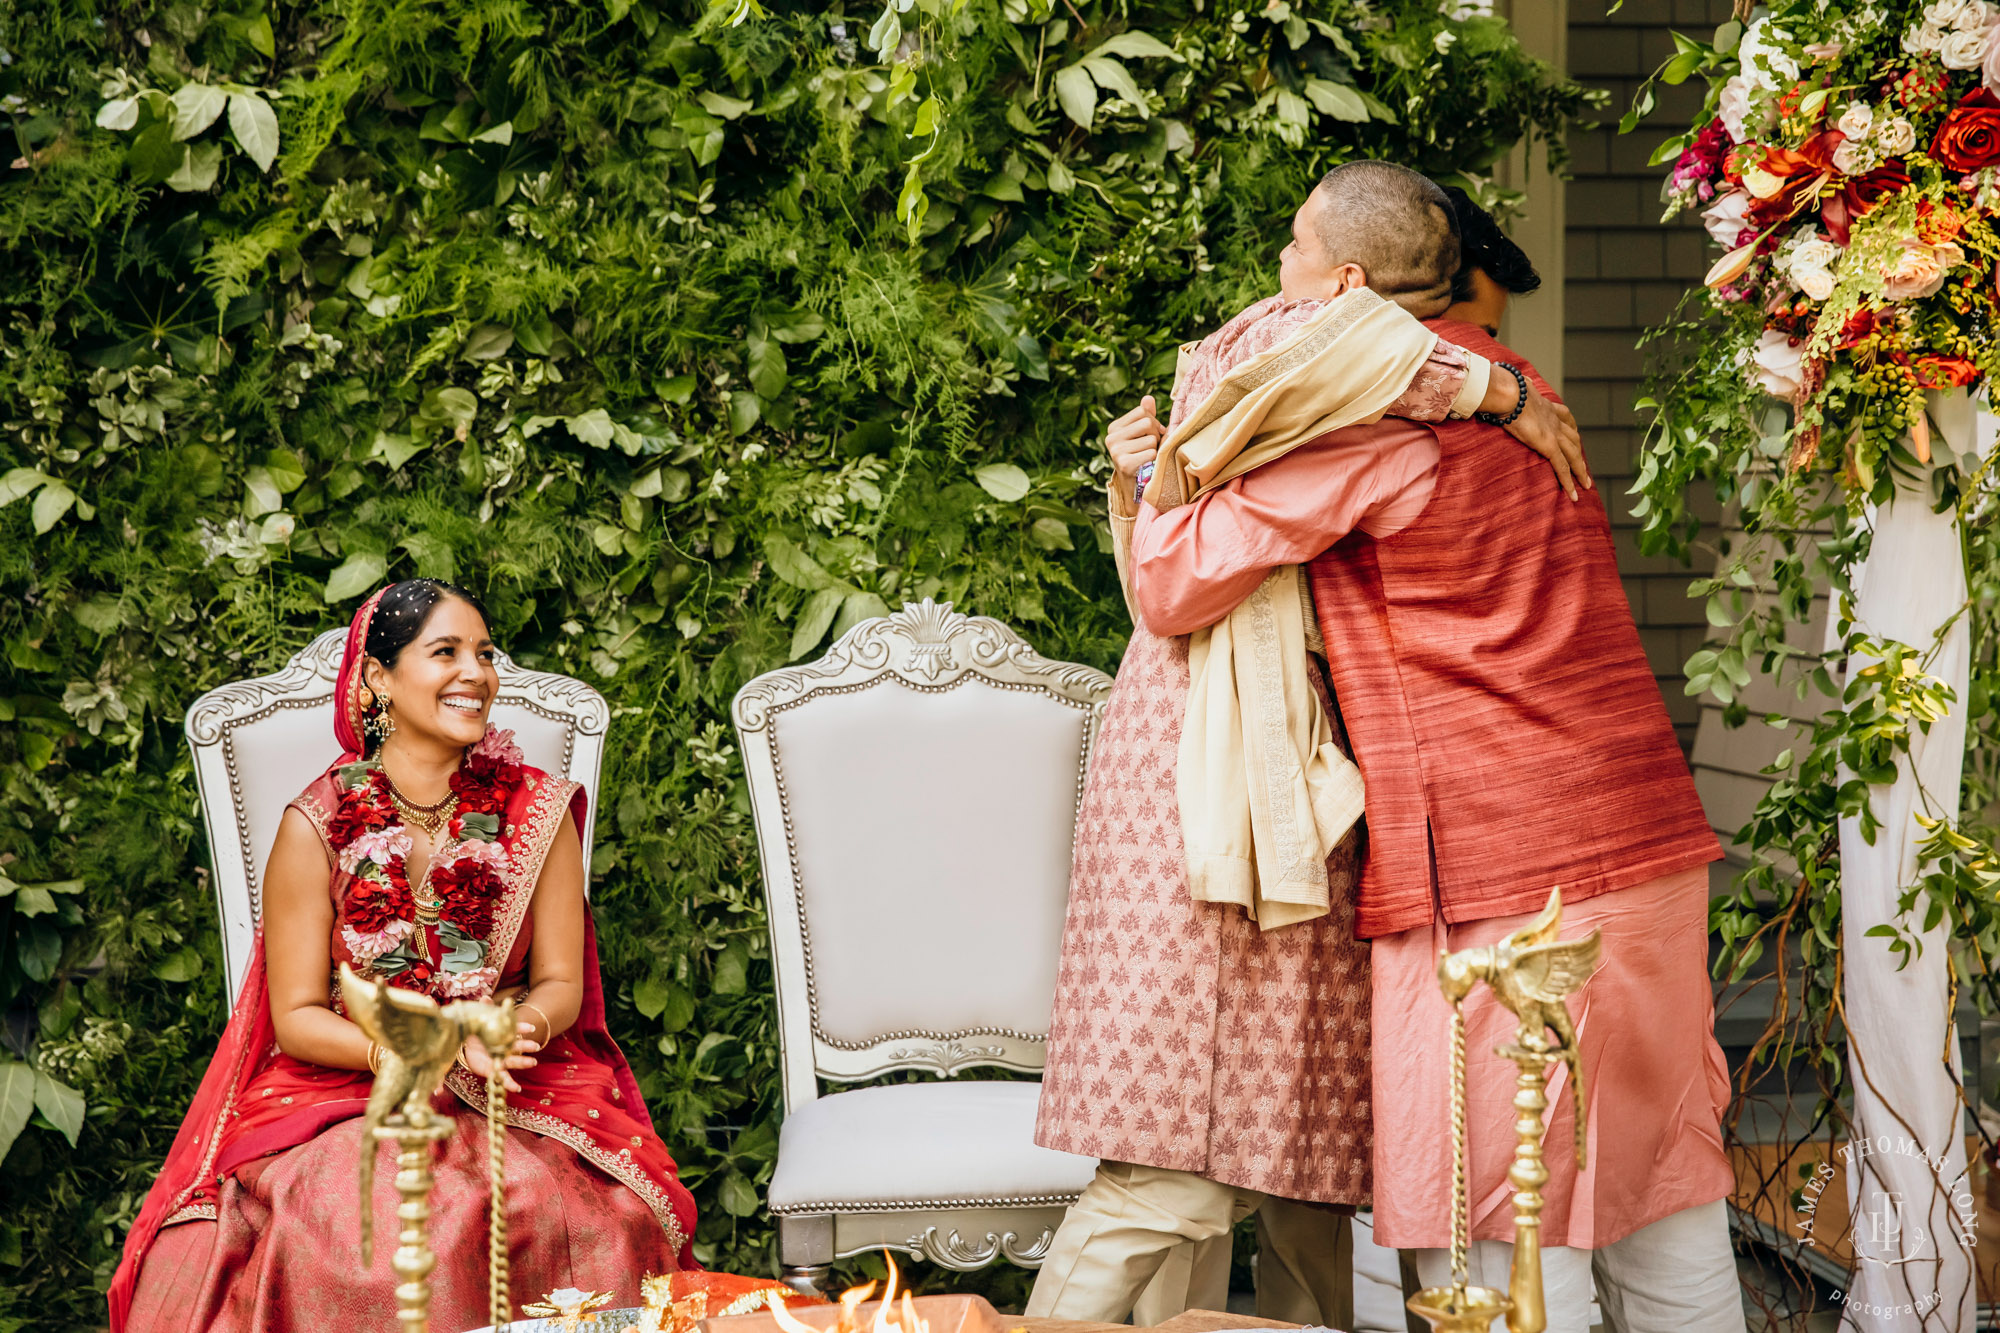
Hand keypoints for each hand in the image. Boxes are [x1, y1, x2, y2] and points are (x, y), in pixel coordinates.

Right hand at [459, 1022, 541, 1093]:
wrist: (466, 1037)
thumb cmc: (470, 1056)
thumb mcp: (468, 1064)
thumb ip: (473, 1072)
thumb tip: (448, 1089)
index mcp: (491, 1067)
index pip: (502, 1077)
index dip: (509, 1084)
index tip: (517, 1089)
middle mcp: (499, 1057)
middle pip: (512, 1060)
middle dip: (522, 1062)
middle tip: (533, 1062)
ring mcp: (503, 1045)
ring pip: (515, 1047)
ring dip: (525, 1046)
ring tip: (536, 1046)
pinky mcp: (504, 1033)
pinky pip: (514, 1030)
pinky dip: (522, 1028)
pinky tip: (532, 1027)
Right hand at [1107, 396, 1164, 495]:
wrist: (1135, 487)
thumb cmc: (1141, 456)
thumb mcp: (1142, 434)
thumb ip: (1145, 415)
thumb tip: (1149, 398)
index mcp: (1114, 428)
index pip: (1142, 411)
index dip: (1153, 422)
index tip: (1151, 435)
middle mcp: (1111, 438)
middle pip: (1147, 423)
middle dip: (1156, 435)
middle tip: (1151, 448)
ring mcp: (1116, 451)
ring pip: (1151, 439)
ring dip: (1156, 449)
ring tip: (1148, 458)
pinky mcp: (1124, 464)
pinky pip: (1151, 453)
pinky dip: (1154, 460)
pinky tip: (1147, 466)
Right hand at [1496, 382, 1590, 501]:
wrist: (1509, 394)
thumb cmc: (1505, 390)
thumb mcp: (1514, 387)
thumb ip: (1518, 386)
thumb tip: (1515, 380)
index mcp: (1547, 406)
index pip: (1565, 418)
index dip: (1571, 428)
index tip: (1573, 435)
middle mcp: (1555, 420)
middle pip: (1574, 439)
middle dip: (1579, 454)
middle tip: (1584, 468)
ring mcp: (1554, 433)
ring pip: (1574, 455)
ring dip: (1580, 469)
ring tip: (1585, 484)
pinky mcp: (1548, 445)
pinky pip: (1562, 467)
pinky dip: (1568, 481)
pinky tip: (1573, 494)